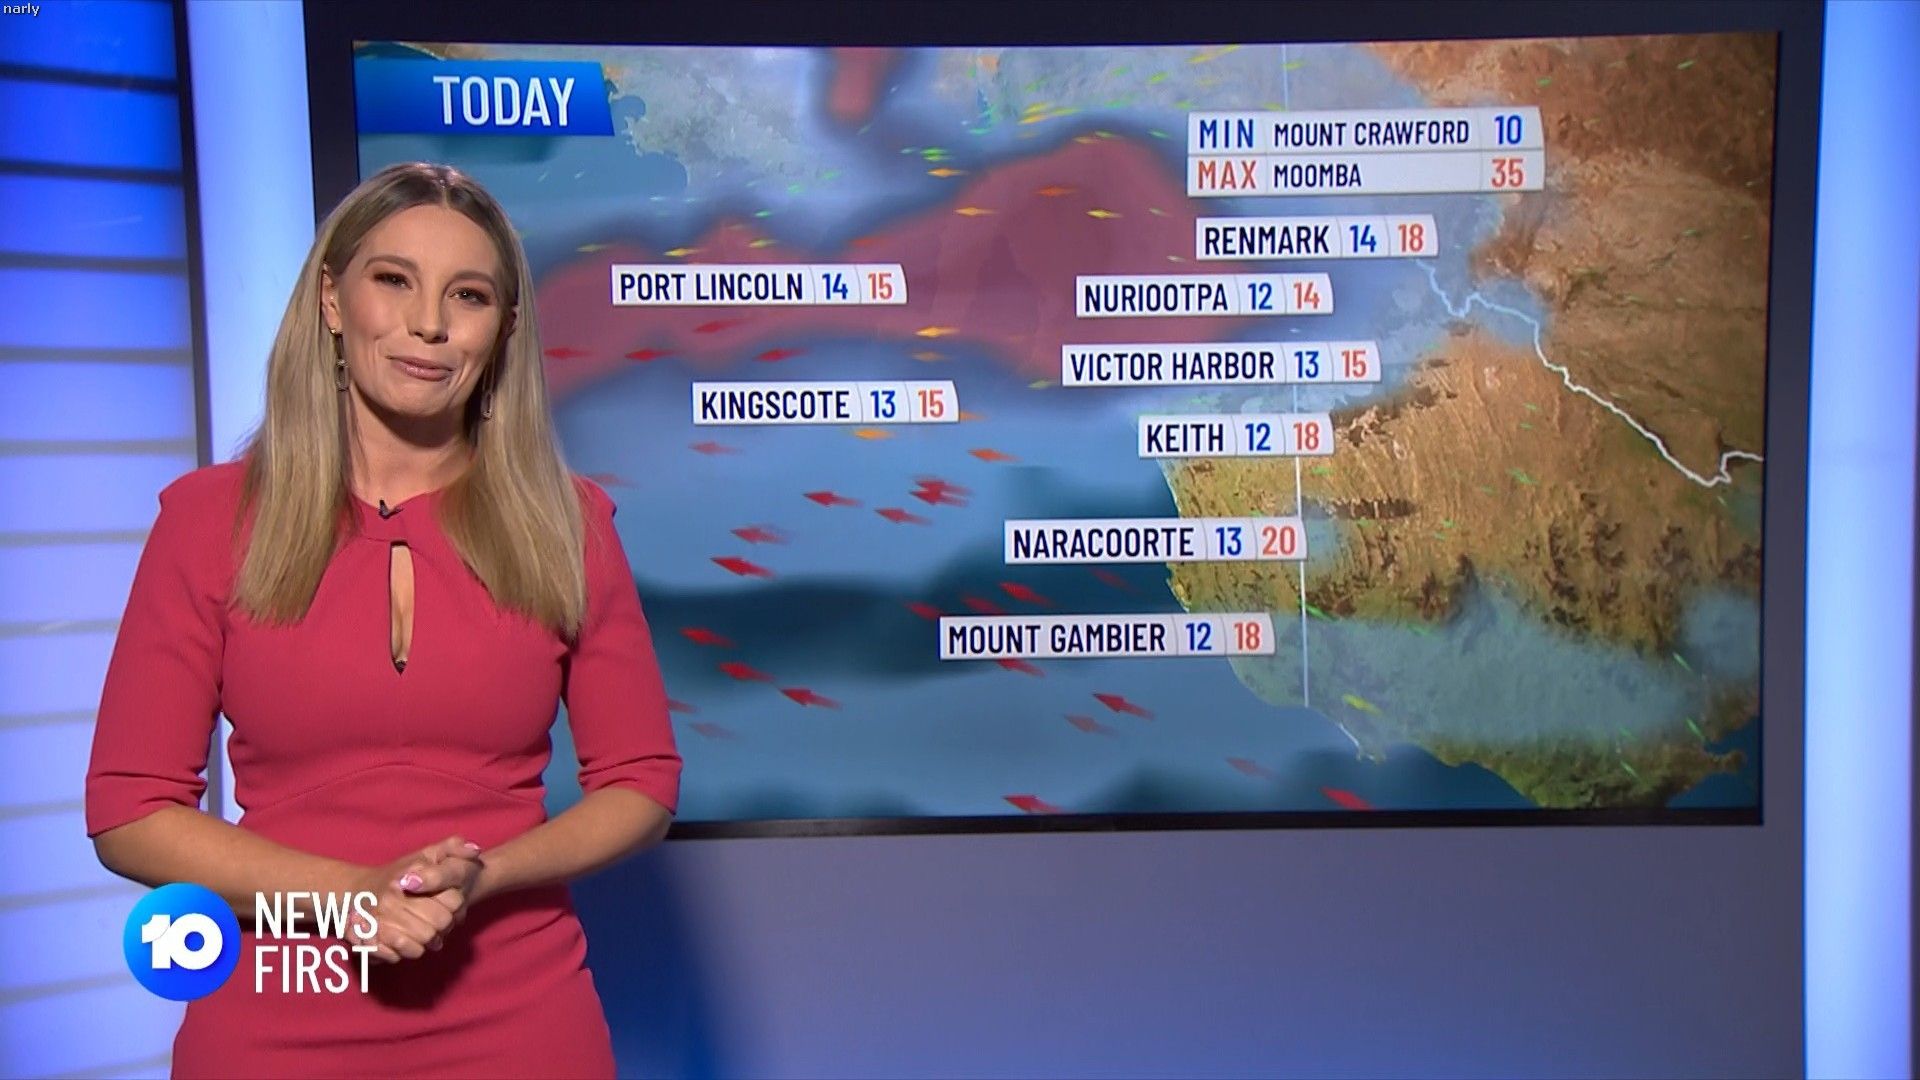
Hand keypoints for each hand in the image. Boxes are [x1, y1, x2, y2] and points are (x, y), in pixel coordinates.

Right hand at [349, 836, 483, 962]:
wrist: (360, 889)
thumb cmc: (403, 871)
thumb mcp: (429, 853)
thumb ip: (454, 846)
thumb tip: (474, 850)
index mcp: (409, 875)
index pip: (453, 901)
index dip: (457, 905)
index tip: (451, 902)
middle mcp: (391, 899)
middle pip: (439, 925)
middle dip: (445, 925)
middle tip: (439, 922)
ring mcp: (378, 921)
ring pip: (422, 943)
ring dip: (429, 941)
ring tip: (427, 932)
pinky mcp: (367, 940)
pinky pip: (400, 955)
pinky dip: (410, 951)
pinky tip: (410, 941)